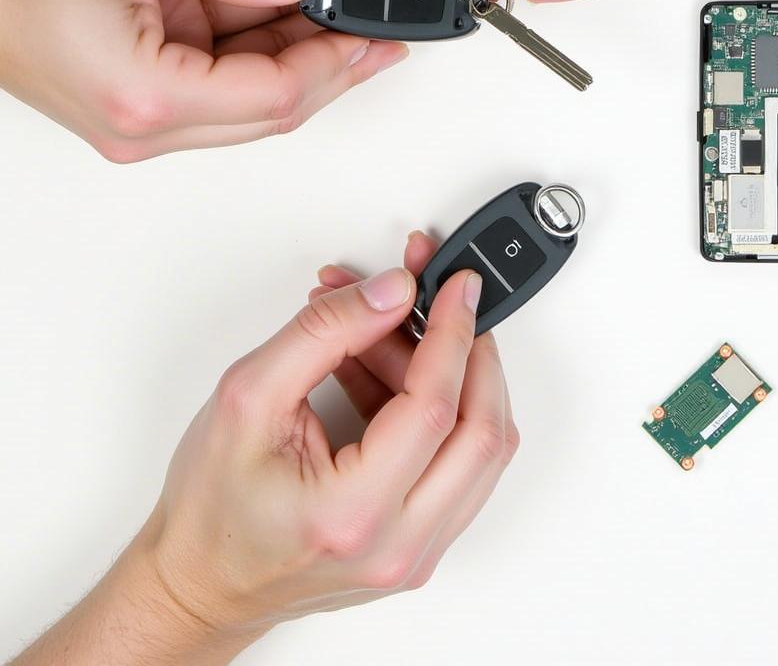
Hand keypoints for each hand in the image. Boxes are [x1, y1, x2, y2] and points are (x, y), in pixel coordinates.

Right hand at [0, 0, 407, 160]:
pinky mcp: (144, 83)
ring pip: (250, 74)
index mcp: (148, 96)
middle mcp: (151, 118)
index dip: (336, 58)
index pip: (277, 92)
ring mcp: (147, 106)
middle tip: (384, 26)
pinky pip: (215, 53)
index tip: (377, 31)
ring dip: (298, 26)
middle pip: (273, 95)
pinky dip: (250, 12)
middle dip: (334, 53)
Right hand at [148, 229, 516, 633]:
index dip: (452, 334)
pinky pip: (462, 468)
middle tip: (447, 301)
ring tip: (402, 335)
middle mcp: (398, 546)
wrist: (199, 584)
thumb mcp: (248, 395)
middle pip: (484, 432)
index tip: (457, 287)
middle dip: (472, 350)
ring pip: (483, 451)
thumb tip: (393, 293)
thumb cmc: (210, 506)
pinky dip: (444, 411)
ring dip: (460, 378)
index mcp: (351, 513)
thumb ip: (325, 332)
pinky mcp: (420, 547)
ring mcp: (416, 554)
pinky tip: (397, 373)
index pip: (435, 407)